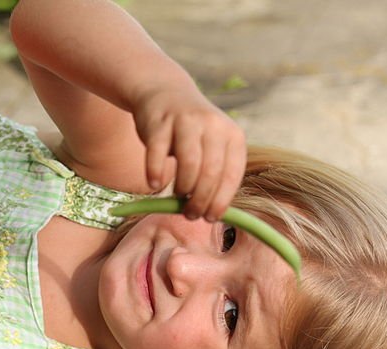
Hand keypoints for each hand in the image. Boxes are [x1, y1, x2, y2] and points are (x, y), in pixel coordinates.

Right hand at [132, 84, 246, 222]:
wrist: (165, 93)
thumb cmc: (191, 132)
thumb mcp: (212, 146)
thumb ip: (215, 175)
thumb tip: (210, 215)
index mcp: (232, 135)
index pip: (232, 175)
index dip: (221, 200)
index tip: (210, 218)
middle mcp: (213, 125)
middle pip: (211, 172)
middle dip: (201, 200)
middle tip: (191, 214)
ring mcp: (186, 121)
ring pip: (189, 163)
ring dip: (183, 188)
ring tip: (178, 197)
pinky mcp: (160, 122)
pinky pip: (158, 154)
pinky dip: (155, 173)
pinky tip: (154, 184)